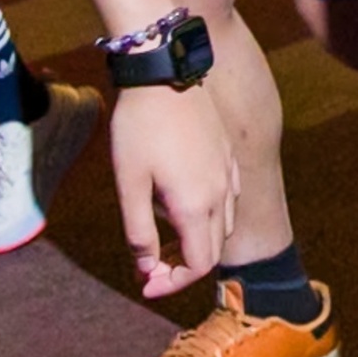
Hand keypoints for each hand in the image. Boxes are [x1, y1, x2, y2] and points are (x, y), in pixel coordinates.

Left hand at [107, 79, 241, 295]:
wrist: (163, 72)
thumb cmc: (139, 128)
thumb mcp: (129, 184)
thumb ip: (139, 232)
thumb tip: (146, 267)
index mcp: (196, 206)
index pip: (198, 264)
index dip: (173, 282)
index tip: (146, 283)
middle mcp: (220, 194)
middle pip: (213, 249)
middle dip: (183, 266)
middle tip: (150, 264)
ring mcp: (227, 172)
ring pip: (223, 225)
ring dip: (197, 241)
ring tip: (164, 237)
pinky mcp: (227, 154)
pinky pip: (228, 198)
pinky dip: (209, 216)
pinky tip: (184, 203)